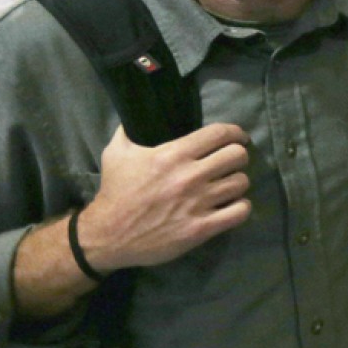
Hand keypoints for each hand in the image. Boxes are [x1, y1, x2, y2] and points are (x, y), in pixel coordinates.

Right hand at [78, 123, 251, 271]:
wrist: (107, 235)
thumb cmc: (115, 192)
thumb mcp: (116, 153)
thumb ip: (128, 130)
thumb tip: (134, 112)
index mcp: (174, 154)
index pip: (219, 134)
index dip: (235, 133)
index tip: (239, 137)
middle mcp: (190, 176)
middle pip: (237, 156)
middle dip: (238, 157)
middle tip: (233, 162)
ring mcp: (198, 203)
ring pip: (240, 183)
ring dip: (238, 182)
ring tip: (230, 185)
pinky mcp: (201, 228)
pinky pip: (239, 212)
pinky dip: (241, 207)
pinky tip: (232, 206)